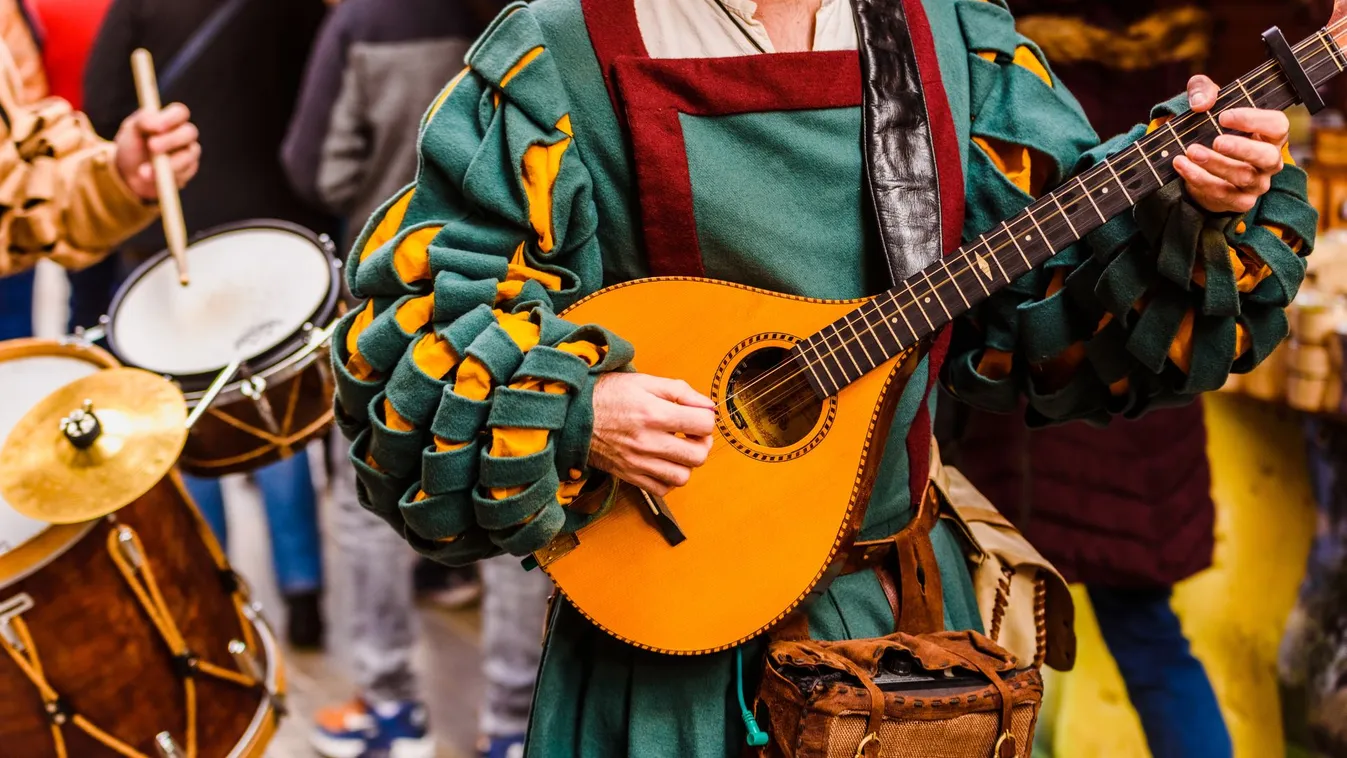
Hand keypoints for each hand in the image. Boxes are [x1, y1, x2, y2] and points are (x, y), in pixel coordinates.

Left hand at [114, 103, 200, 200]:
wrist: (130, 174)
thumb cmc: (132, 146)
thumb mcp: (131, 130)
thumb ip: (143, 121)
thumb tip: (155, 123)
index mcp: (170, 119)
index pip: (180, 112)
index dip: (171, 118)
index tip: (157, 127)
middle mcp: (183, 134)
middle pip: (189, 132)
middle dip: (170, 140)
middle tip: (152, 147)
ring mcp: (188, 153)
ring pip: (188, 156)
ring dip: (168, 163)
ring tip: (143, 172)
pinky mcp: (188, 172)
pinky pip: (184, 174)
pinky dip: (166, 177)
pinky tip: (148, 178)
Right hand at [589, 373, 716, 495]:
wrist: (572, 415)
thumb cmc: (608, 395)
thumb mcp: (644, 382)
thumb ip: (680, 391)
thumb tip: (708, 406)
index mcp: (654, 414)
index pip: (703, 425)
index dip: (707, 419)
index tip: (698, 416)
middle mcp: (648, 441)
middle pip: (698, 456)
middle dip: (703, 444)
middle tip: (693, 435)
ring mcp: (638, 462)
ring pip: (682, 477)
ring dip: (687, 464)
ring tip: (678, 449)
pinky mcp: (630, 475)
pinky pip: (662, 489)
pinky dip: (669, 479)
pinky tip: (664, 463)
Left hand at [1174, 75, 1287, 213]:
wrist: (1197, 163)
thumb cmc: (1211, 127)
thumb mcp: (1206, 101)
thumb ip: (1202, 90)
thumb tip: (1200, 103)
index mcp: (1270, 134)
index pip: (1277, 126)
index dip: (1255, 120)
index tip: (1224, 116)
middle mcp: (1269, 160)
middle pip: (1267, 156)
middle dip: (1242, 148)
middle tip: (1216, 141)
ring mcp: (1257, 183)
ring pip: (1242, 177)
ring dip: (1215, 164)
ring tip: (1191, 151)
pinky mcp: (1239, 201)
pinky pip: (1221, 193)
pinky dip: (1199, 179)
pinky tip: (1182, 165)